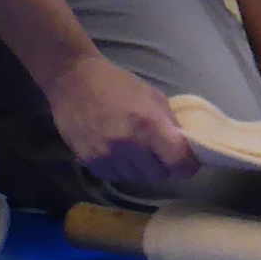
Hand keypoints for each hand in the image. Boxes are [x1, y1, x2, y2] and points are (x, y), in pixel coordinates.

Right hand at [47, 56, 197, 191]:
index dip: (188, 166)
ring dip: (140, 169)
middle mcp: (128, 144)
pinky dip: (120, 169)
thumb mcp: (152, 96)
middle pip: (158, 176)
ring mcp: (107, 155)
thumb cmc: (117, 84)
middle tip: (158, 153)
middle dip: (163, 166)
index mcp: (149, 125)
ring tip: (135, 151)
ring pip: (136, 179)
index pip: (178, 162)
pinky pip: (114, 176)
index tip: (188, 162)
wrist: (72, 80)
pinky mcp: (89, 161)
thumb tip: (185, 146)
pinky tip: (117, 152)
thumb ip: (170, 123)